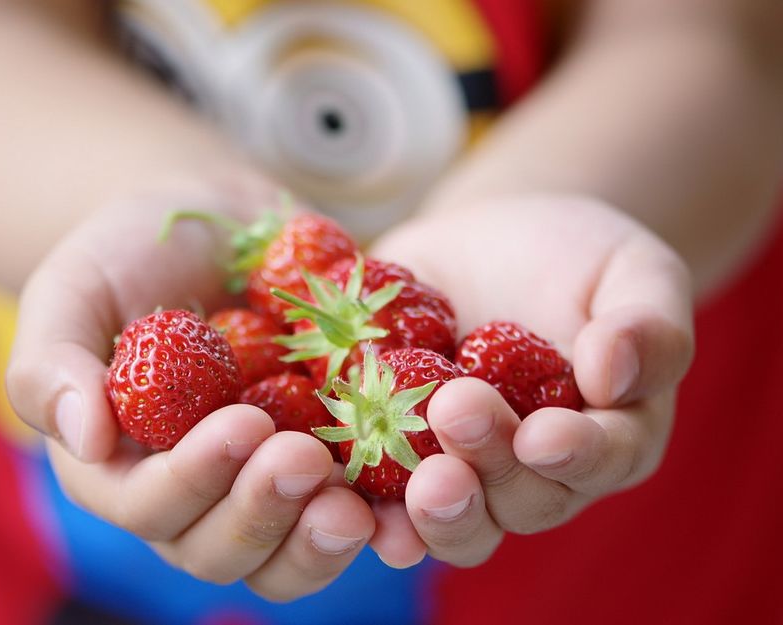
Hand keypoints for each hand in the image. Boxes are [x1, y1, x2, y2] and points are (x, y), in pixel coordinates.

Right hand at [5, 187, 375, 600]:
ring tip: (357, 505)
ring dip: (318, 542)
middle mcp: (189, 494)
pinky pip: (349, 513)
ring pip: (283, 557)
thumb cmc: (129, 253)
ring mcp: (257, 486)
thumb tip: (85, 438)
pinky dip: (380, 515)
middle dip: (261, 514)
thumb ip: (52, 361)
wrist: (215, 226)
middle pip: (217, 549)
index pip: (145, 506)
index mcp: (120, 467)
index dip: (192, 480)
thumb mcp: (74, 289)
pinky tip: (409, 488)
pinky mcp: (322, 464)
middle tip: (305, 459)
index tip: (242, 422)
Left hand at [366, 194, 694, 566]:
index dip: (575, 455)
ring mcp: (462, 469)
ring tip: (411, 476)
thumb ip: (648, 326)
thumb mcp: (634, 271)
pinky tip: (338, 488)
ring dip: (432, 509)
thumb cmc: (578, 259)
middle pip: (518, 500)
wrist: (493, 243)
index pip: (601, 461)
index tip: (544, 435)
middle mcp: (534, 474)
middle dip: (489, 464)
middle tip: (457, 411)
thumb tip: (614, 373)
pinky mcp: (395, 450)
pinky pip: (378, 491)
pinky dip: (361, 499)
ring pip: (452, 517)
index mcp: (607, 439)